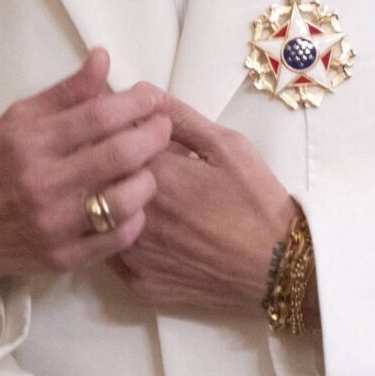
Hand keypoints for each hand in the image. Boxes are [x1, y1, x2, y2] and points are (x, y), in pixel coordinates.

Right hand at [0, 48, 168, 281]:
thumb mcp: (19, 119)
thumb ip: (66, 92)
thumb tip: (103, 58)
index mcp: (30, 142)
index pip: (98, 116)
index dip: (135, 104)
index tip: (151, 97)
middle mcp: (42, 183)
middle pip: (119, 155)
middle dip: (154, 135)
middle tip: (163, 127)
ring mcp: (54, 224)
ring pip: (125, 200)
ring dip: (148, 178)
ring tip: (148, 166)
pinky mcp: (63, 257)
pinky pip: (118, 238)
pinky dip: (135, 218)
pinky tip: (133, 203)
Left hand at [113, 96, 299, 315]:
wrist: (278, 265)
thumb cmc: (255, 199)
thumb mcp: (227, 145)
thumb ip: (180, 117)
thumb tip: (142, 92)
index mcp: (156, 173)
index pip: (110, 140)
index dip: (114, 131)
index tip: (124, 128)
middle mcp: (135, 213)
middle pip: (97, 178)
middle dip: (105, 164)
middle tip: (131, 162)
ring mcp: (133, 254)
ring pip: (99, 218)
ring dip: (107, 201)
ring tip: (137, 196)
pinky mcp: (138, 283)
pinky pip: (111, 255)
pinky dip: (119, 237)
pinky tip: (145, 230)